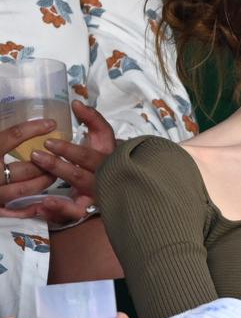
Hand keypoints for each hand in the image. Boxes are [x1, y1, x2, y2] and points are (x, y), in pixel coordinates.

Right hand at [0, 120, 59, 214]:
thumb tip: (12, 122)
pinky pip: (14, 210)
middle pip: (25, 168)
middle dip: (46, 162)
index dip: (33, 128)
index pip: (13, 136)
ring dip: (43, 182)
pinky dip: (30, 206)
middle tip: (60, 155)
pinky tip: (43, 201)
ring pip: (24, 190)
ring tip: (54, 173)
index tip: (51, 123)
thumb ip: (1, 138)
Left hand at [26, 101, 114, 224]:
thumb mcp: (104, 137)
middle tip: (36, 156)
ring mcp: (97, 195)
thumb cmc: (109, 156)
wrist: (126, 182)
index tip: (49, 142)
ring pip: (77, 199)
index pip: (89, 156)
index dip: (70, 150)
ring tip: (40, 193)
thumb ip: (92, 119)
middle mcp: (104, 179)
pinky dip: (58, 211)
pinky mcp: (89, 209)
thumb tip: (76, 103)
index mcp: (108, 160)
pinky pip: (73, 213)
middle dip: (58, 167)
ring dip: (59, 198)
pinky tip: (43, 207)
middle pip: (80, 175)